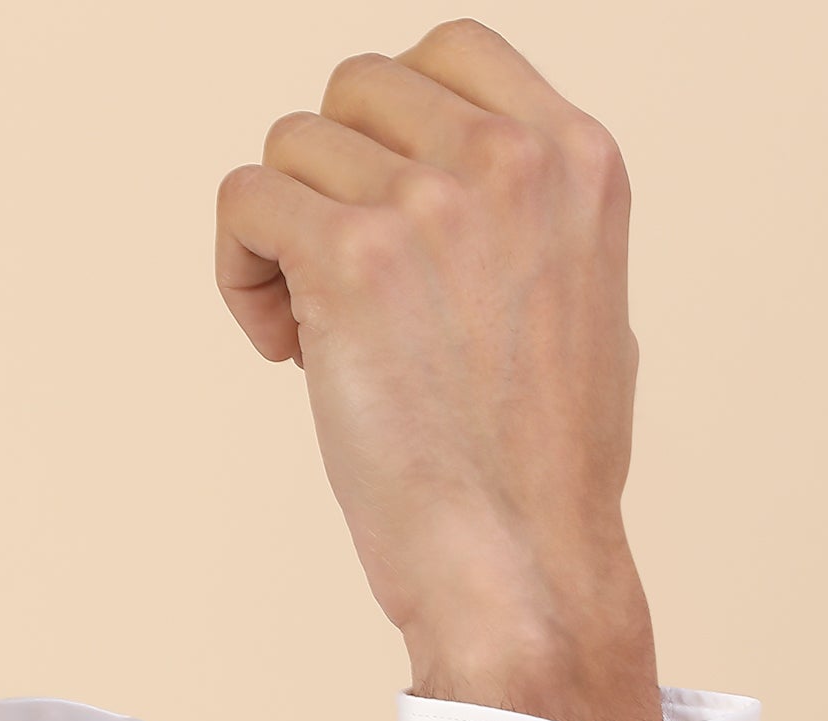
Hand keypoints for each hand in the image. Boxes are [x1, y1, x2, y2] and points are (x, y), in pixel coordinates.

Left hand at [214, 17, 657, 720]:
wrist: (521, 563)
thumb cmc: (545, 472)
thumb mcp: (586, 304)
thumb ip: (528, 219)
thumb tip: (456, 187)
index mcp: (577, 158)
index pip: (451, 51)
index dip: (394, 124)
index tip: (387, 207)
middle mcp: (508, 160)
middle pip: (357, 90)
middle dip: (336, 181)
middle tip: (349, 287)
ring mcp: (429, 203)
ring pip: (292, 148)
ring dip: (284, 238)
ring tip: (318, 336)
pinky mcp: (349, 258)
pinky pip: (244, 201)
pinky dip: (241, 273)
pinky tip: (283, 347)